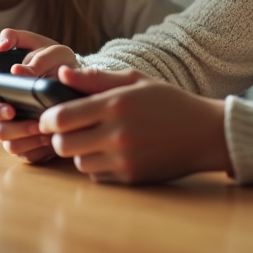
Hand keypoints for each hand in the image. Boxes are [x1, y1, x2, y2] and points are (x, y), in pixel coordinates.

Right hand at [0, 29, 79, 163]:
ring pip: (10, 145)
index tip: (11, 110)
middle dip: (11, 129)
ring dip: (28, 140)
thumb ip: (20, 39)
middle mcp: (5, 114)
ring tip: (47, 130)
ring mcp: (17, 132)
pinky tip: (51, 140)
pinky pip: (28, 155)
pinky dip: (39, 150)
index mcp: (0, 92)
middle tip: (33, 124)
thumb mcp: (42, 44)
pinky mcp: (32, 147)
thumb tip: (2, 45)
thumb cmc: (57, 61)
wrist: (81, 82)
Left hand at [40, 66, 231, 183]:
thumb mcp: (136, 80)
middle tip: (68, 130)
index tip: (47, 117)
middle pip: (63, 144)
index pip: (62, 117)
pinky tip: (111, 152)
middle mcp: (117, 134)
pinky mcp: (131, 178)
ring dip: (79, 152)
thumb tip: (62, 74)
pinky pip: (97, 175)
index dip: (47, 118)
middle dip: (59, 137)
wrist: (205, 133)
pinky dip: (97, 165)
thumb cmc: (170, 102)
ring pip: (78, 162)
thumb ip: (96, 78)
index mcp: (116, 104)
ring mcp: (124, 159)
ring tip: (94, 139)